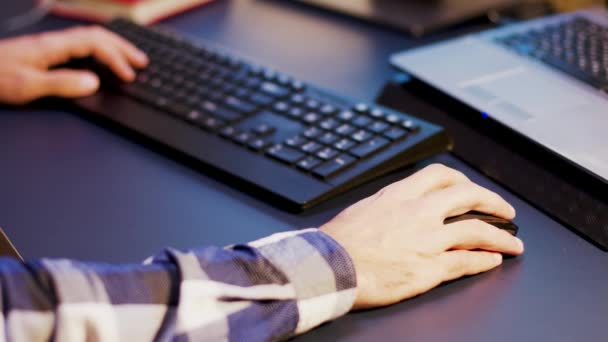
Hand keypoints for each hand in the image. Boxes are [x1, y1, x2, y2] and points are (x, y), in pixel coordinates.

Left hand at [0, 26, 147, 104]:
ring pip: (90, 38)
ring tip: (130, 58)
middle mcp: (54, 42)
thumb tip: (94, 82)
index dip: (115, 59)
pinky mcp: (45, 52)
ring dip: (113, 46)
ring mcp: (50, 46)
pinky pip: (81, 45)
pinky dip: (100, 50)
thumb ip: (62, 84)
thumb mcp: (28, 86)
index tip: (129, 76)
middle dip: (122, 48)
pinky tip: (102, 59)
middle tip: (142, 62)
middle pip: (97, 36)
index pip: (94, 44)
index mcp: (53, 46)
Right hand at [321, 164, 523, 309]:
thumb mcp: (363, 209)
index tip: (471, 187)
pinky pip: (467, 262)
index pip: (441, 175)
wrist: (328, 265)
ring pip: (477, 230)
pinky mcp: (429, 268)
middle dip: (493, 201)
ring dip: (501, 237)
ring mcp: (427, 239)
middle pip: (469, 196)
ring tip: (512, 242)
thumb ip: (388, 205)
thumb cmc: (338, 242)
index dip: (463, 180)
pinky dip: (485, 260)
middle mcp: (418, 212)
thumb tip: (397, 208)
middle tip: (505, 211)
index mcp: (399, 195)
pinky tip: (493, 261)